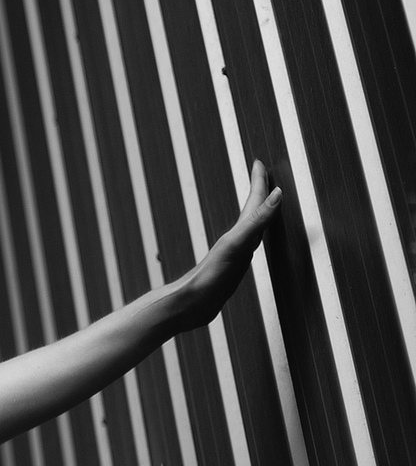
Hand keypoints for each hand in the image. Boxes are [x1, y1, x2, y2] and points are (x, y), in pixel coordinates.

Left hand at [172, 160, 282, 330]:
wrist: (190, 304)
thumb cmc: (209, 276)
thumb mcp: (236, 245)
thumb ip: (256, 220)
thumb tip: (276, 193)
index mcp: (238, 233)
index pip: (253, 202)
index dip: (258, 182)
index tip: (259, 162)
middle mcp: (237, 240)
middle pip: (252, 211)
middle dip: (260, 192)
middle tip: (265, 175)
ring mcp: (235, 254)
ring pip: (252, 227)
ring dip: (259, 213)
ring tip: (265, 203)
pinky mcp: (233, 270)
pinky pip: (250, 247)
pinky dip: (256, 237)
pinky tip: (254, 242)